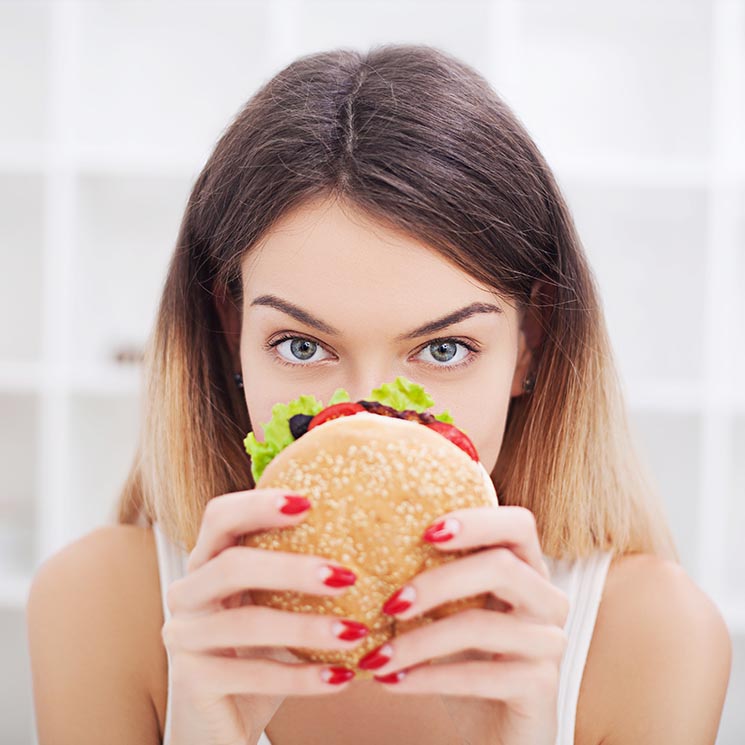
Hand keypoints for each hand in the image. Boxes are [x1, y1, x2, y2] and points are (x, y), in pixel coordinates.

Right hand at [161, 488, 367, 744]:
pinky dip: (302, 677)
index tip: (309, 504)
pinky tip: (343, 677)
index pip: (220, 517)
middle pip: (232, 565)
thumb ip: (301, 568)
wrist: (222, 716)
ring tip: (357, 632)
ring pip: (245, 623)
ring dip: (307, 628)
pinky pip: (252, 675)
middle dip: (291, 568)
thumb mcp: (277, 602)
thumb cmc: (261, 647)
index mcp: (207, 560)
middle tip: (347, 576)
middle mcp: (187, 592)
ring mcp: (183, 637)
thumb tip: (372, 531)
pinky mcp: (191, 682)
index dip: (257, 505)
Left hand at [357, 505, 569, 744]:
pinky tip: (393, 682)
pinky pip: (481, 676)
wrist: (497, 730)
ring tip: (377, 656)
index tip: (425, 532)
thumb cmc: (468, 659)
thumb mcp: (451, 611)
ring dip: (419, 640)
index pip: (517, 524)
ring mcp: (549, 643)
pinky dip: (429, 677)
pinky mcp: (542, 686)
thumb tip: (369, 548)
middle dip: (437, 582)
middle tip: (390, 602)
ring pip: (482, 624)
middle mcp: (547, 599)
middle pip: (500, 567)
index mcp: (527, 569)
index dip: (476, 521)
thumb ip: (434, 577)